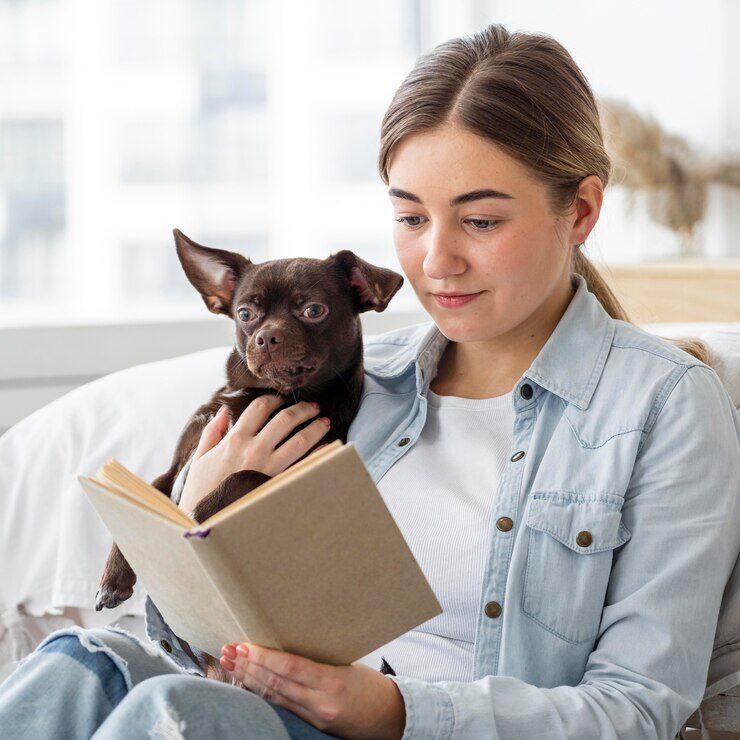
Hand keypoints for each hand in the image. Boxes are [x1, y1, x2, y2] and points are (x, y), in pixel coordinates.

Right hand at [178, 395, 330, 514]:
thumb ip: (212, 432)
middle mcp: (254, 450)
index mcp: (235, 439)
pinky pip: (304, 467)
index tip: (280, 399)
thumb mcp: (200, 458)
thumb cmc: (201, 491)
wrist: (206, 521)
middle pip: (285, 419)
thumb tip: (223, 410)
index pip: (259, 408)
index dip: (273, 398)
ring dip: (315, 428)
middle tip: (313, 406)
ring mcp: (268, 468)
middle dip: (302, 409)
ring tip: (324, 421)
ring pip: (300, 441)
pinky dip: (319, 455)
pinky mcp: (278, 485)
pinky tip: (328, 448)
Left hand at [219, 642, 405, 738]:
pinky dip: (263, 692)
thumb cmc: (372, 685)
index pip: (290, 668)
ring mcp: (314, 716)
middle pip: (276, 683)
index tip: (244, 645)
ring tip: (230, 663)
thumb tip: (289, 639)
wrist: (390, 717)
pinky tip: (249, 681)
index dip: (264, 657)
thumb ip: (319, 657)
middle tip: (227, 650)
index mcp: (332, 681)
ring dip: (249, 678)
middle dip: (248, 665)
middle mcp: (320, 702)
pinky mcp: (312, 724)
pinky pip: (282, 706)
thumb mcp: (348, 664)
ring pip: (274, 696)